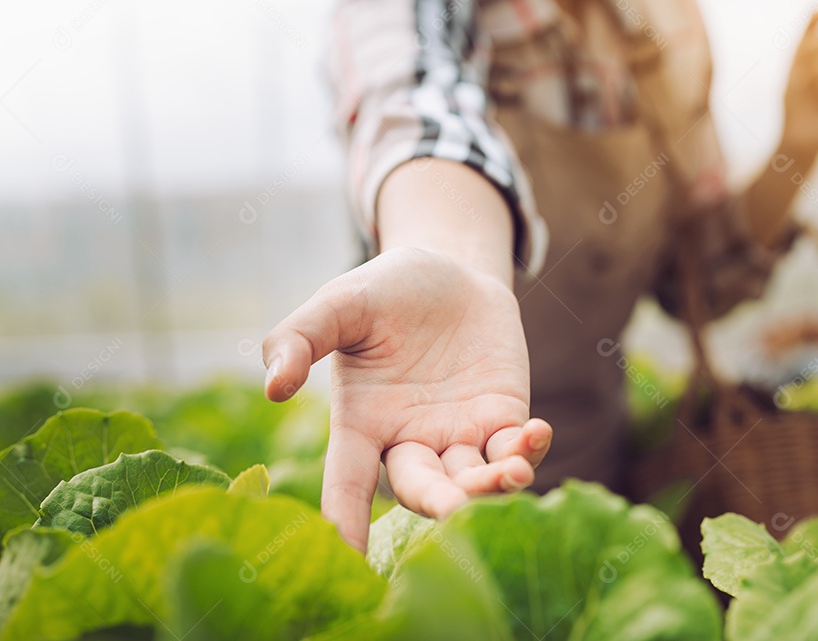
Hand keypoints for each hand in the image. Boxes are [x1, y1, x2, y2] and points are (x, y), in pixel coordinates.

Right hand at [262, 247, 551, 551]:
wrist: (451, 270)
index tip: (346, 555)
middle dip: (439, 503)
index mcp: (361, 424)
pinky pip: (515, 449)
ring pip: (473, 479)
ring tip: (511, 472)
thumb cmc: (385, 291)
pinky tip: (536, 433)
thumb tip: (272, 387)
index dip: (345, 519)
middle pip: (422, 489)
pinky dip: (527, 450)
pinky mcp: (503, 418)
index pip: (347, 483)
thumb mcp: (338, 304)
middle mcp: (410, 441)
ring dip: (491, 484)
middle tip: (454, 509)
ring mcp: (459, 435)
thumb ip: (299, 338)